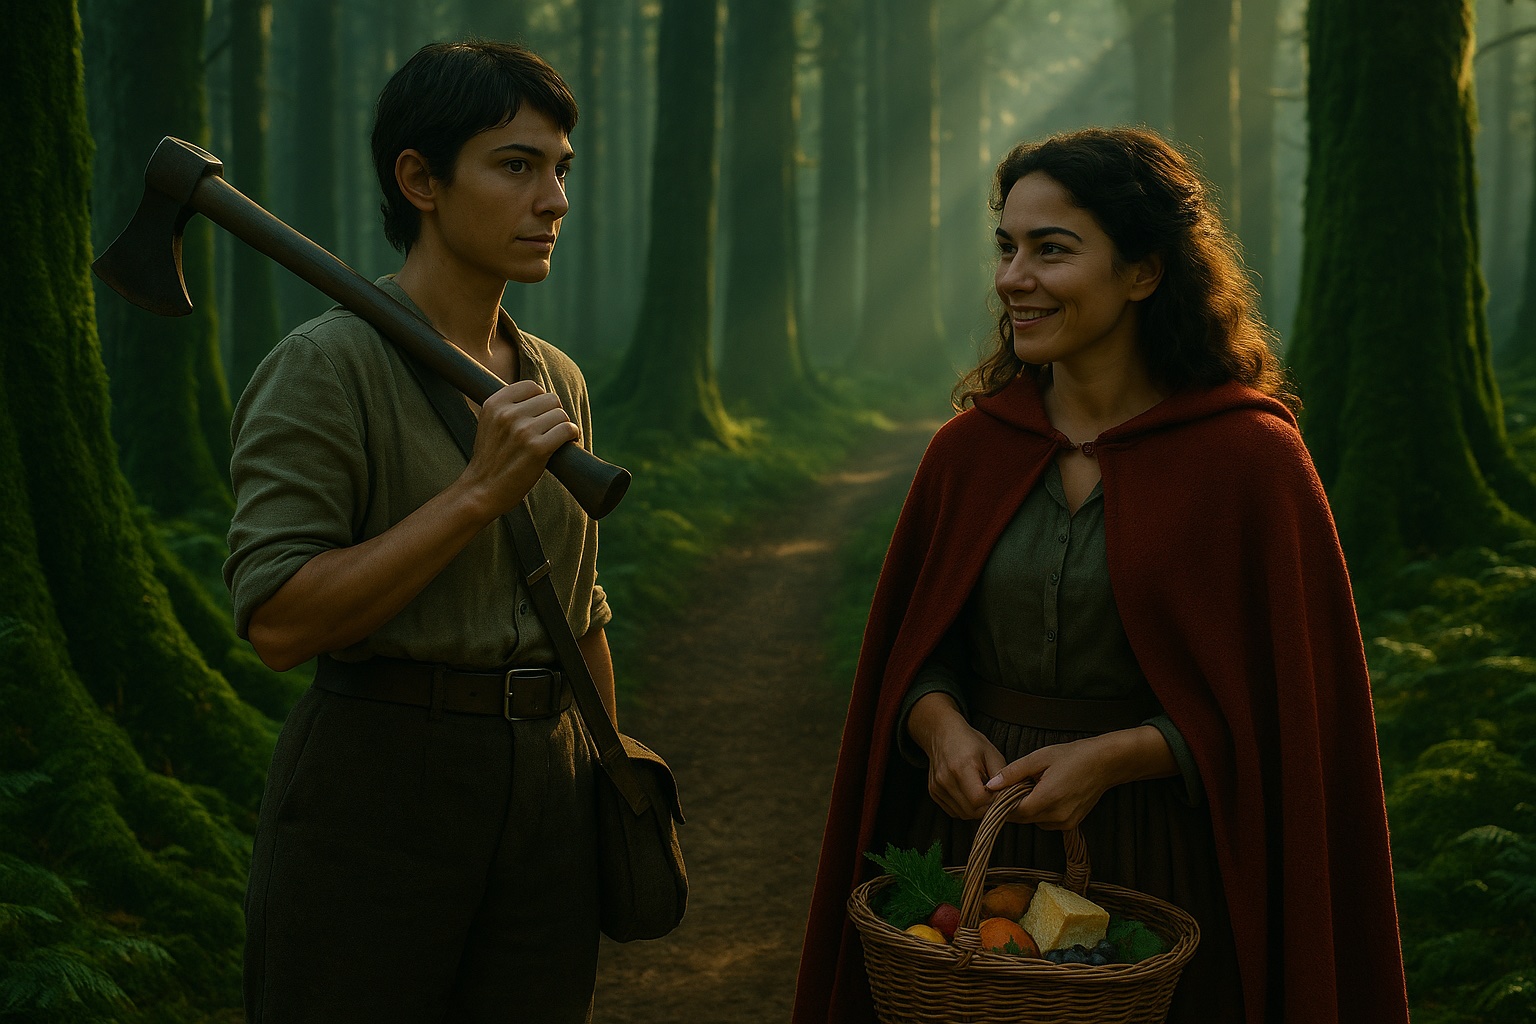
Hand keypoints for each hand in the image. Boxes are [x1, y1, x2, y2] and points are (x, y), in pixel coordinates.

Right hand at [460, 380, 580, 517]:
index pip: (532, 387)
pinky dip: (572, 436)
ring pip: (561, 414)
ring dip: (563, 427)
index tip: (539, 416)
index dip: (540, 401)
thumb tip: (540, 395)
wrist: (482, 490)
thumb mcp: (489, 423)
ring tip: (556, 439)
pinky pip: (567, 430)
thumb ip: (508, 406)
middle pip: (550, 399)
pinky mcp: (537, 449)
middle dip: (554, 414)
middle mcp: (508, 414)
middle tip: (549, 430)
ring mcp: (523, 431)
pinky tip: (566, 443)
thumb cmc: (491, 458)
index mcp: (494, 404)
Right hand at [908, 693, 1006, 819]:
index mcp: (961, 767)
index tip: (1001, 795)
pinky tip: (970, 795)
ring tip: (983, 795)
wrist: (942, 734)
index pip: (979, 799)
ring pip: (963, 814)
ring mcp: (937, 787)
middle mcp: (946, 779)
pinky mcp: (933, 793)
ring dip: (977, 810)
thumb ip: (1002, 776)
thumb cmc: (970, 742)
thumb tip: (1010, 797)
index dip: (994, 801)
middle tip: (995, 797)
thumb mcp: (992, 754)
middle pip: (971, 810)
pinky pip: (954, 812)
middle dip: (987, 808)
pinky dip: (965, 809)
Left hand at [984, 726, 1176, 830]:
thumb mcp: (1039, 758)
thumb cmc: (1073, 756)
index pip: (1013, 812)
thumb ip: (1013, 773)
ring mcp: (1065, 822)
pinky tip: (1045, 794)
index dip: (1001, 804)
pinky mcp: (1071, 824)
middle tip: (1011, 787)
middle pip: (1023, 818)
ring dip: (1027, 808)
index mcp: (1047, 799)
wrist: (1104, 763)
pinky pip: (1046, 822)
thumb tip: (991, 785)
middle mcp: (1057, 816)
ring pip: (1034, 821)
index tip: (995, 793)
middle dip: (1013, 805)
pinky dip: (1040, 811)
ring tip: (1032, 787)